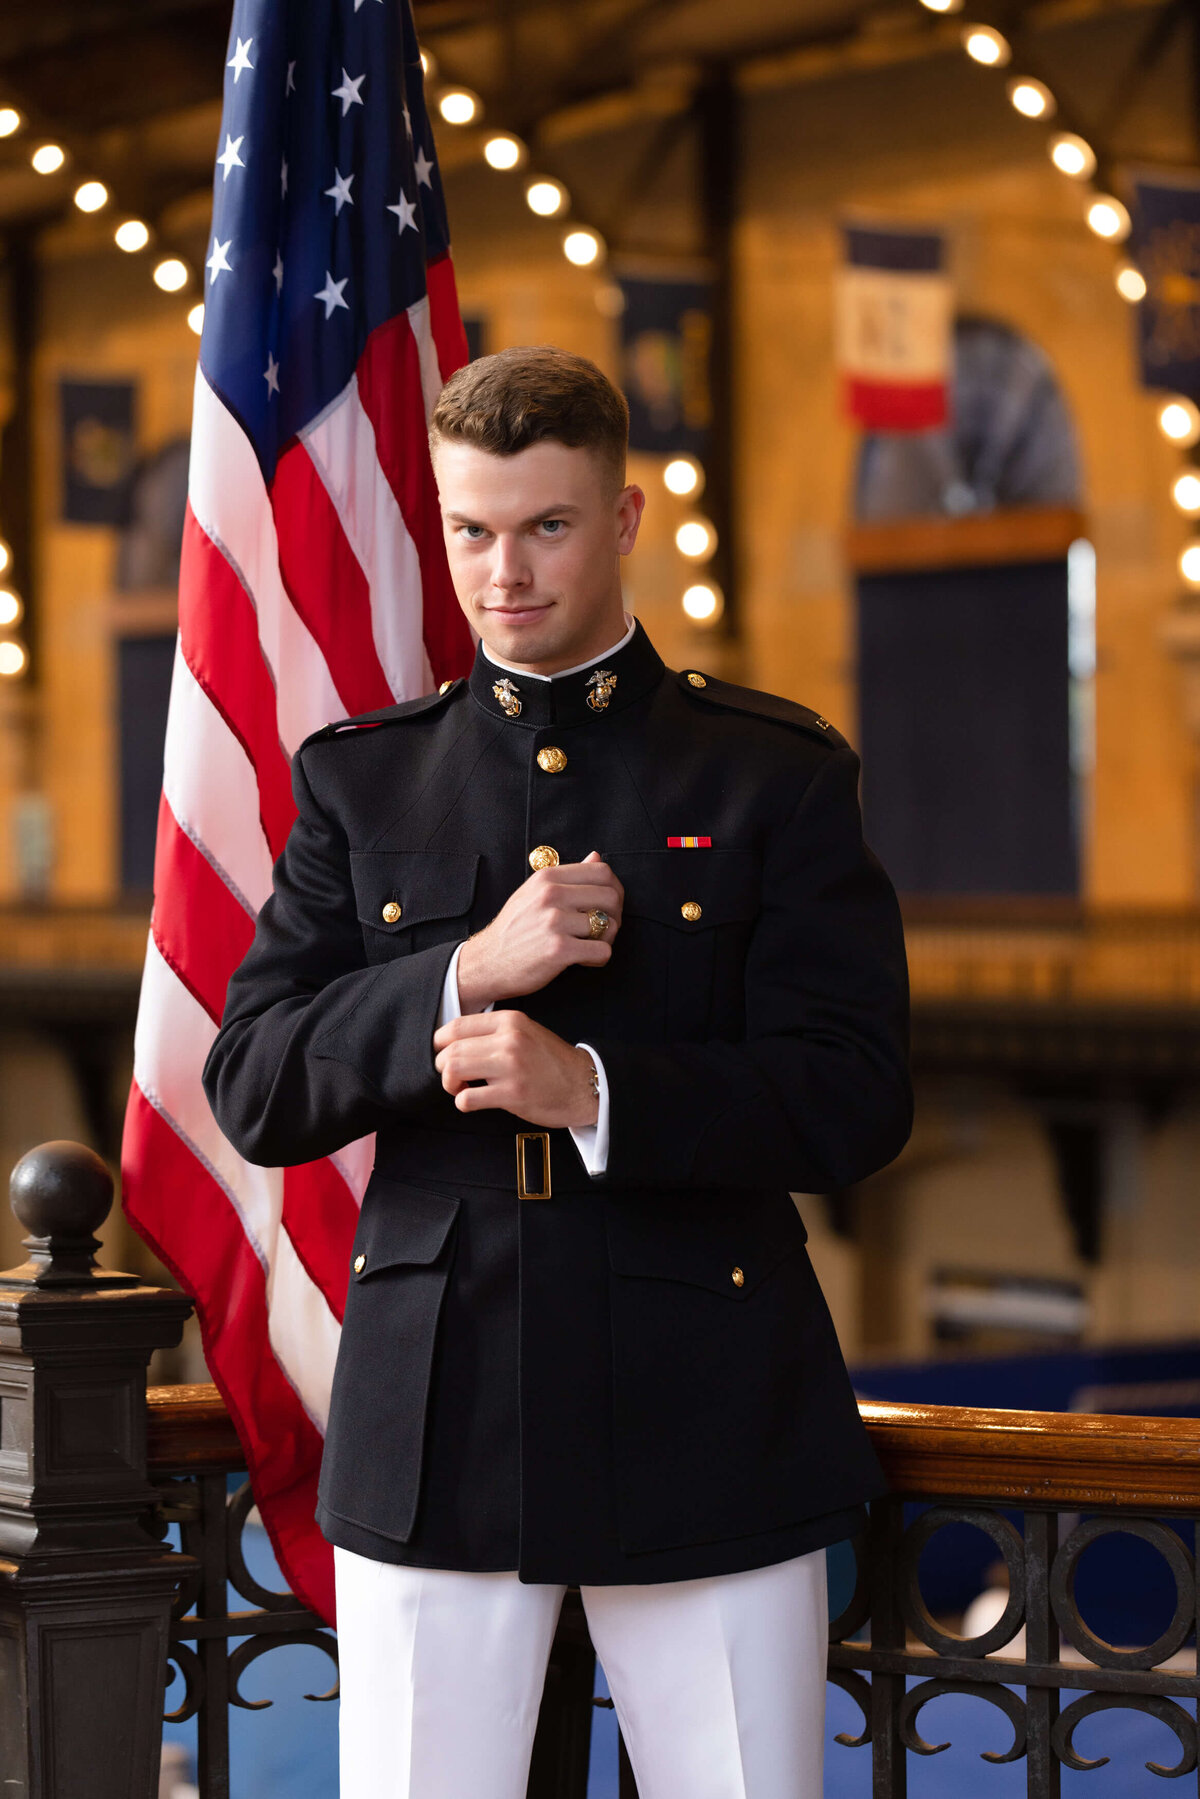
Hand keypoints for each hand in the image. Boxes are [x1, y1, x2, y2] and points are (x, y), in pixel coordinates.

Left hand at [432, 1011, 598, 1127]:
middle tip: (453, 1077)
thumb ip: (494, 1032)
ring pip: (453, 1070)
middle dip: (443, 1067)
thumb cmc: (551, 1062)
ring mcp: (510, 1066)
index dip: (440, 1043)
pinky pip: (467, 1098)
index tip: (443, 1054)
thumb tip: (453, 1041)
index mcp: (510, 1021)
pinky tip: (472, 1101)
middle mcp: (509, 1040)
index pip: (456, 1026)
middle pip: (450, 1050)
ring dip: (449, 1084)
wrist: (583, 1085)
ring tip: (461, 1088)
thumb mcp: (525, 1032)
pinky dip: (462, 1102)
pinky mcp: (512, 1093)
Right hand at [455, 851, 622, 1011]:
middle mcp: (551, 895)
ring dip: (606, 939)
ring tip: (590, 945)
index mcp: (548, 878)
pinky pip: (602, 950)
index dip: (614, 889)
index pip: (601, 871)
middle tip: (603, 929)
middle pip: (611, 897)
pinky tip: (584, 959)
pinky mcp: (558, 950)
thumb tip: (595, 856)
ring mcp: (554, 922)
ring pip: (609, 925)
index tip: (608, 905)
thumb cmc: (514, 928)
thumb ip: (566, 876)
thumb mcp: (534, 893)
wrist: (488, 962)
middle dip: (615, 915)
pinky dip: (599, 958)